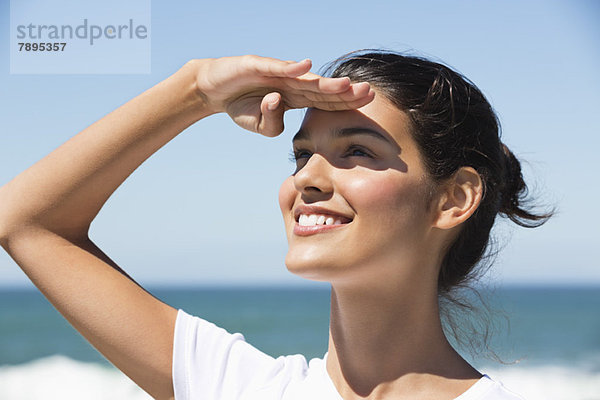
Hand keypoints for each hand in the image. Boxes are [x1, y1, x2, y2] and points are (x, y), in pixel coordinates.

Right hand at [191, 55, 374, 136]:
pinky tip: (306, 67)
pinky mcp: (257, 64)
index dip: (346, 101)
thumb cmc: (242, 106)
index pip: (326, 100)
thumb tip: (279, 102)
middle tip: (370, 92)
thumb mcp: (261, 126)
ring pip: (304, 78)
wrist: (214, 90)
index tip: (368, 101)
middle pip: (322, 89)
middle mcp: (291, 82)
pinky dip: (290, 67)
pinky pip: (275, 67)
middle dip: (346, 92)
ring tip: (346, 85)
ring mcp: (276, 72)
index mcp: (296, 98)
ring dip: (325, 82)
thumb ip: (274, 124)